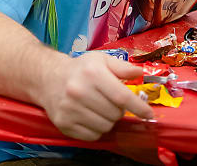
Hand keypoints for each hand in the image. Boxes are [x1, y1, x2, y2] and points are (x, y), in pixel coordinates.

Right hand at [36, 52, 153, 140]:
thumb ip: (123, 67)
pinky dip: (97, 130)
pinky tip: (91, 117)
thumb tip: (139, 73)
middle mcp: (79, 92)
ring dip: (109, 121)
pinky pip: (92, 136)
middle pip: (115, 114)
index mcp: (92, 74)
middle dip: (120, 111)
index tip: (148, 113)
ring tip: (101, 109)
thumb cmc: (81, 69)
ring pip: (105, 127)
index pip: (122, 96)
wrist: (48, 78)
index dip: (138, 107)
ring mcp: (69, 109)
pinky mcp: (63, 123)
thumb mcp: (102, 60)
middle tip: (113, 103)